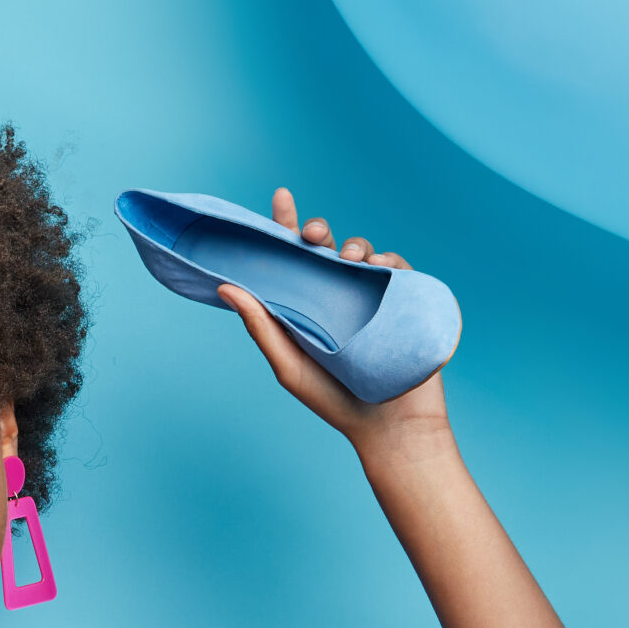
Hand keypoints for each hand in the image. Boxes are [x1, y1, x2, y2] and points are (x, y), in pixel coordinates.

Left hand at [214, 185, 449, 446]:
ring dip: (354, 245)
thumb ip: (261, 326)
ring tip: (348, 258)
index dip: (285, 226)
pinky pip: (398, 268)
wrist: (388, 428)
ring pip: (363, 253)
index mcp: (306, 305)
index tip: (281, 198)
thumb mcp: (289, 365)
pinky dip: (388, 259)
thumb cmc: (334, 401)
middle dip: (319, 231)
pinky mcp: (403, 303)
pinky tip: (378, 267)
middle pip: (327, 248)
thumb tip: (225, 287)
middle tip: (311, 235)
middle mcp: (337, 296)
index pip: (292, 259)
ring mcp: (371, 298)